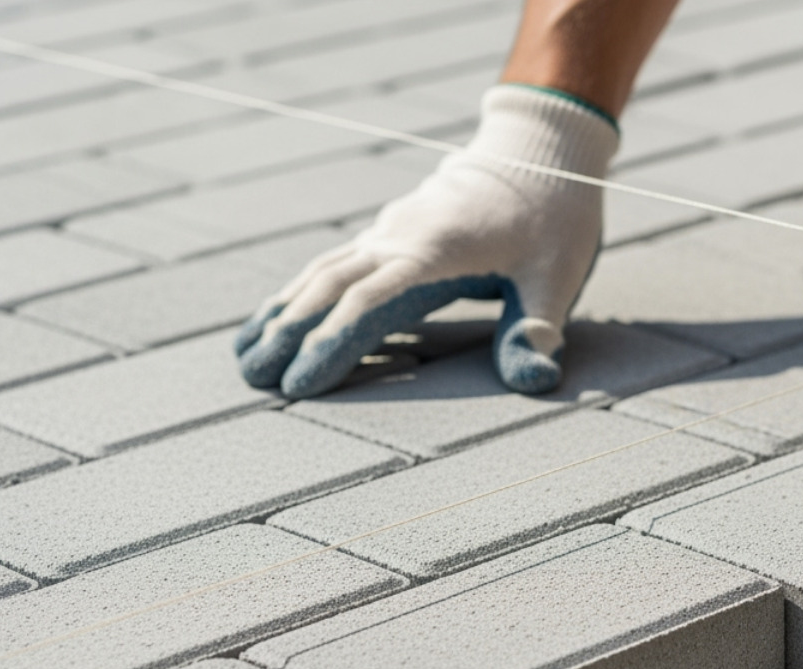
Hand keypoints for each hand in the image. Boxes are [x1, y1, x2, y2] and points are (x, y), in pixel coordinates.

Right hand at [234, 85, 618, 397]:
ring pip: (320, 274)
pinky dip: (299, 294)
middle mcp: (398, 239)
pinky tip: (276, 320)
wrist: (539, 150)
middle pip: (328, 288)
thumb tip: (536, 380)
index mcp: (433, 251)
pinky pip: (332, 266)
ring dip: (282, 314)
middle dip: (288, 335)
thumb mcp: (557, 276)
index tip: (302, 384)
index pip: (368, 302)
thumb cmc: (555, 216)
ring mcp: (389, 234)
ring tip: (245, 356)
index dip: (331, 345)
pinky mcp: (389, 236)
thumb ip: (537, 329)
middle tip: (254, 380)